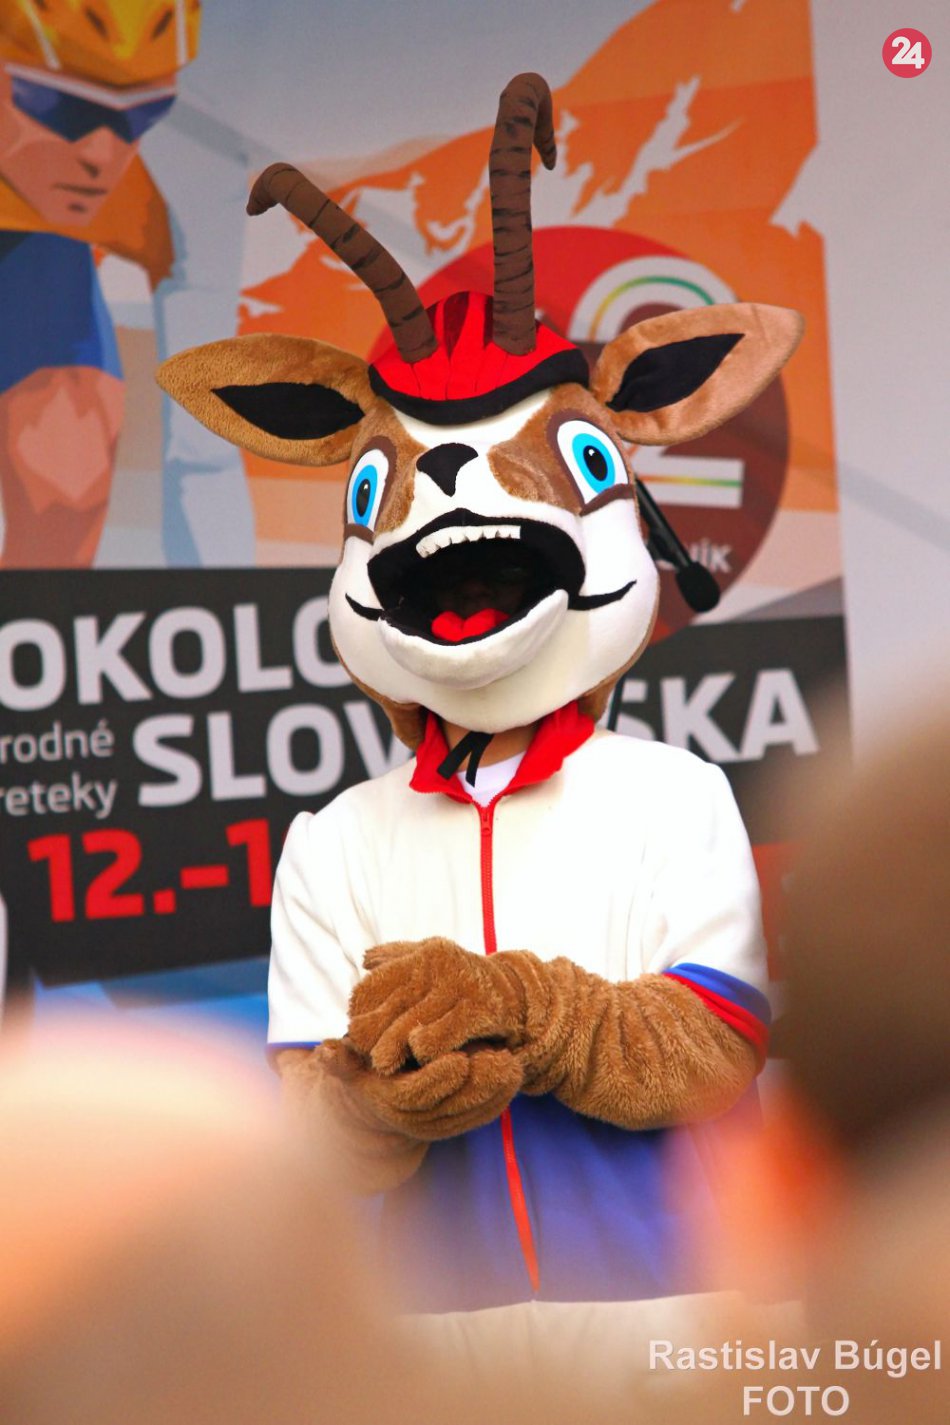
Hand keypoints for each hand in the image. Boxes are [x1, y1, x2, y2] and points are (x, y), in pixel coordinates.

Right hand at [322, 1037, 522, 1140]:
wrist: (368, 1109)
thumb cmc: (360, 1073)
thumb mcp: (347, 1065)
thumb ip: (340, 1059)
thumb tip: (325, 1052)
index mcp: (387, 1103)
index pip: (415, 1095)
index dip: (438, 1079)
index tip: (460, 1059)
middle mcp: (412, 1122)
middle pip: (451, 1107)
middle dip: (479, 1084)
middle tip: (503, 1060)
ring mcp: (435, 1127)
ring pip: (469, 1113)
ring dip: (495, 1092)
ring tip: (515, 1065)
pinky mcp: (453, 1124)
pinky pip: (478, 1116)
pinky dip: (498, 1100)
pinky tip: (514, 1078)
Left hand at [347, 938, 527, 1073]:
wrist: (517, 994)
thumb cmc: (462, 981)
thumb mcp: (432, 961)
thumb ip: (398, 958)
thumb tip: (364, 958)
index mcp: (423, 955)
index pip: (377, 983)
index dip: (360, 1009)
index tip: (352, 1031)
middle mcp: (439, 965)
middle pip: (391, 1006)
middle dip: (373, 1034)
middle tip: (362, 1053)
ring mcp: (460, 986)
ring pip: (413, 1024)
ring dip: (395, 1047)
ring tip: (383, 1064)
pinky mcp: (480, 1009)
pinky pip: (444, 1035)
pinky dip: (429, 1048)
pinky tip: (421, 1058)